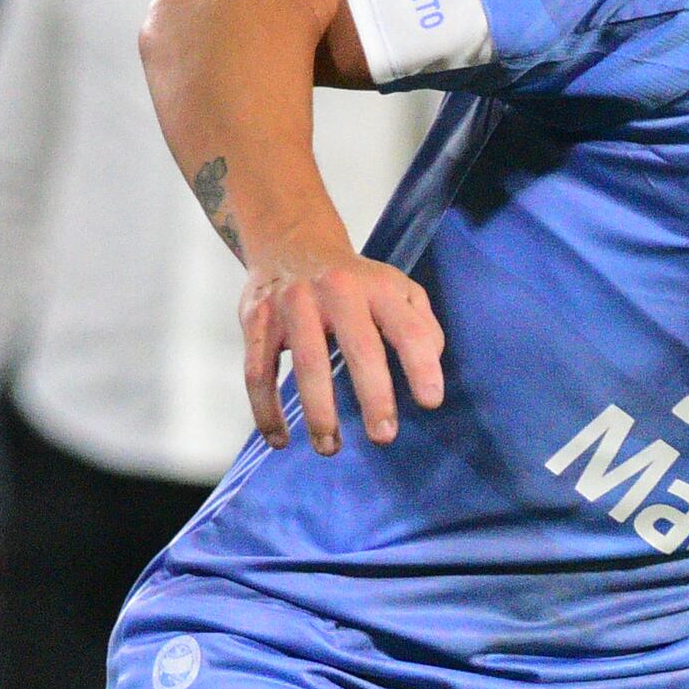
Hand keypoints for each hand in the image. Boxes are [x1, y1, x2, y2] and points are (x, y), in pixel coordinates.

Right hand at [241, 248, 447, 452]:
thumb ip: (420, 324)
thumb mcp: (396, 288)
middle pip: (359, 347)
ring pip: (308, 364)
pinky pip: (258, 372)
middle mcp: (336, 290)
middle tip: (383, 437)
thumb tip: (431, 364)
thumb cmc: (355, 280)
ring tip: (330, 447)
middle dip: (374, 397)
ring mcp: (293, 304)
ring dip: (319, 413)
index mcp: (377, 287)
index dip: (422, 366)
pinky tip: (280, 439)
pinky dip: (267, 410)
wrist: (291, 241)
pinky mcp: (258, 320)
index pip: (407, 328)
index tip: (430, 403)